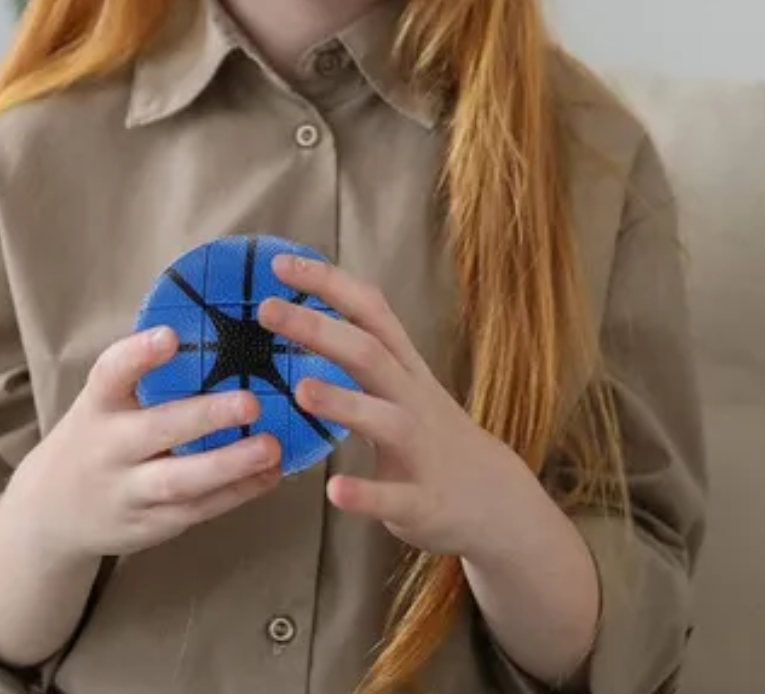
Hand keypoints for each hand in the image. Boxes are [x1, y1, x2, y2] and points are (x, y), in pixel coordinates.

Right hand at [0, 326, 282, 562]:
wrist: (52, 513)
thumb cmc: (96, 437)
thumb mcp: (103, 403)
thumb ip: (144, 376)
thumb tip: (217, 331)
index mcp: (98, 405)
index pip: (110, 374)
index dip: (138, 355)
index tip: (169, 335)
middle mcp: (108, 448)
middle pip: (156, 431)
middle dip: (205, 417)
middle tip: (251, 402)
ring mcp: (128, 492)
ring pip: (180, 480)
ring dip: (230, 464)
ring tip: (270, 446)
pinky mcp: (150, 525)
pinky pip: (197, 510)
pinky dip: (237, 493)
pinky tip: (270, 474)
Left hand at [259, 254, 524, 558]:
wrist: (498, 501)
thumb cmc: (431, 433)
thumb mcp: (404, 382)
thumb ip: (363, 352)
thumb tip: (303, 315)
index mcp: (403, 367)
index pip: (368, 311)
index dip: (328, 283)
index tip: (279, 263)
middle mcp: (412, 398)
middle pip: (368, 353)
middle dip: (319, 328)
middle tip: (267, 309)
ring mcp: (421, 449)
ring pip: (384, 419)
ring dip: (343, 402)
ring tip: (301, 390)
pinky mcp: (424, 501)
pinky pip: (394, 497)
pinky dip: (366, 494)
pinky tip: (335, 492)